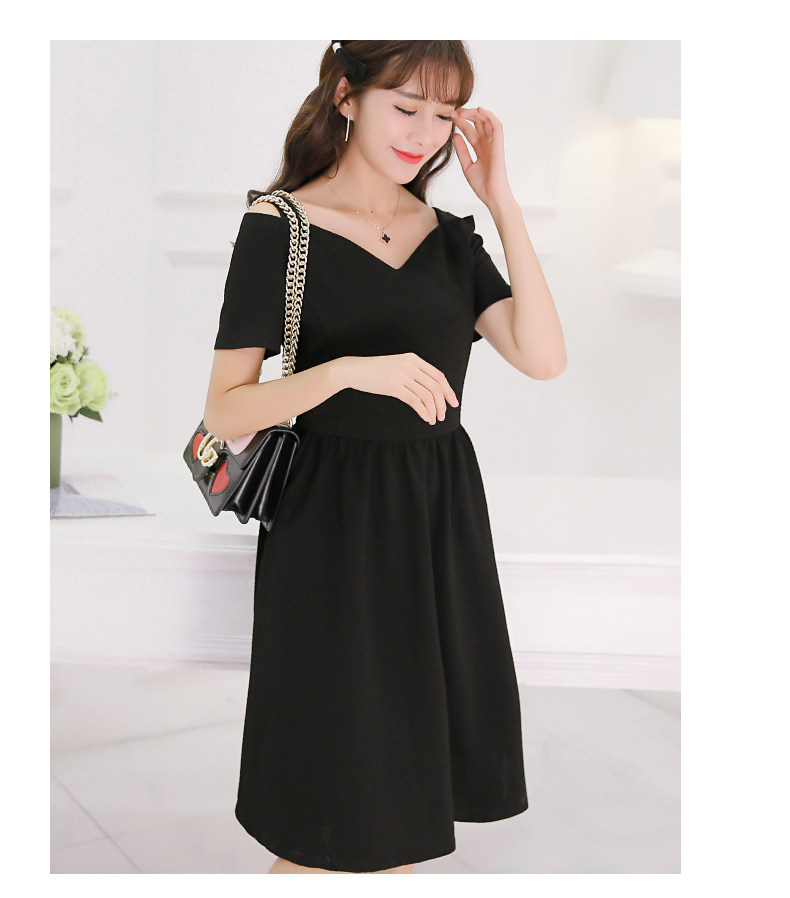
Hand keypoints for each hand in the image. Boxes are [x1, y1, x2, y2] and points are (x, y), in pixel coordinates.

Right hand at [340, 354, 458, 424]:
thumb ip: (413, 373)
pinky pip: (415, 401)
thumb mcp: (397, 366)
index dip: (448, 390)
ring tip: (434, 419)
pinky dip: (423, 411)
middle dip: (442, 403)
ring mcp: (402, 375)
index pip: (438, 376)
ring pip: (427, 395)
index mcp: (413, 359)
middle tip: (443, 415)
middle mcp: (410, 365)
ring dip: (434, 410)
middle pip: (435, 386)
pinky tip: (426, 418)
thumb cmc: (375, 371)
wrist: (354, 369)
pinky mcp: (394, 386)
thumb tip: (428, 391)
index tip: (453, 402)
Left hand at [451, 106, 512, 208]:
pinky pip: (497, 126)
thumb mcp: (467, 166)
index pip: (471, 130)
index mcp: (480, 148)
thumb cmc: (483, 185)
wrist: (492, 196)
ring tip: (461, 112)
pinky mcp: (498, 145)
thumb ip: (462, 151)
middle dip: (466, 115)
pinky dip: (489, 115)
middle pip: (478, 122)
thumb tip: (455, 135)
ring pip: (486, 121)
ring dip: (474, 113)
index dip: (461, 122)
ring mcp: (493, 143)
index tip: (450, 118)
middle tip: (454, 112)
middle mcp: (487, 144)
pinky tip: (478, 110)